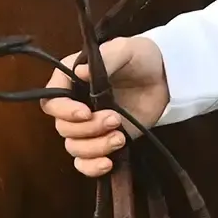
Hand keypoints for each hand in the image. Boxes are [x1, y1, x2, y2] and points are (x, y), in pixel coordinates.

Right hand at [37, 35, 169, 176]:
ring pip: (74, 147)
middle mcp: (74, 105)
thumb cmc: (140, 58)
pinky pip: (84, 163)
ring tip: (120, 138)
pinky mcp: (102, 142)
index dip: (64, 110)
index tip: (85, 112)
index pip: (52, 100)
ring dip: (94, 148)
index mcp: (71, 80)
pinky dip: (92, 167)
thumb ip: (106, 58)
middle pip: (63, 127)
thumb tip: (80, 72)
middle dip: (89, 129)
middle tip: (115, 119)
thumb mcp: (125, 50)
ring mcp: (88, 127)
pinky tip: (108, 163)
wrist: (165, 78)